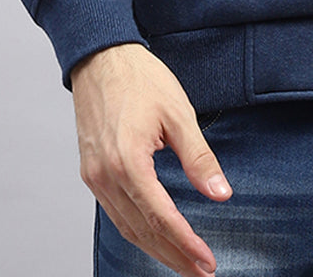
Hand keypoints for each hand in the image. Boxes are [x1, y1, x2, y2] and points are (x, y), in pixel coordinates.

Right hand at [71, 43, 231, 275]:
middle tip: (202, 272)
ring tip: (184, 263)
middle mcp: (105, 176)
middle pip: (142, 231)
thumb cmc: (140, 79)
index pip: (161, 217)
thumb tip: (221, 193)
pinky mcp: (91, 173)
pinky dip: (137, 231)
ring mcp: (95, 177)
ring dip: (156, 249)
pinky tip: (156, 238)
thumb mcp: (179, 113)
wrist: (100, 57)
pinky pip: (115, 213)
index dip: (186, 244)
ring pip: (127, 227)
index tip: (207, 262)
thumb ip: (199, 157)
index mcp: (127, 162)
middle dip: (174, 256)